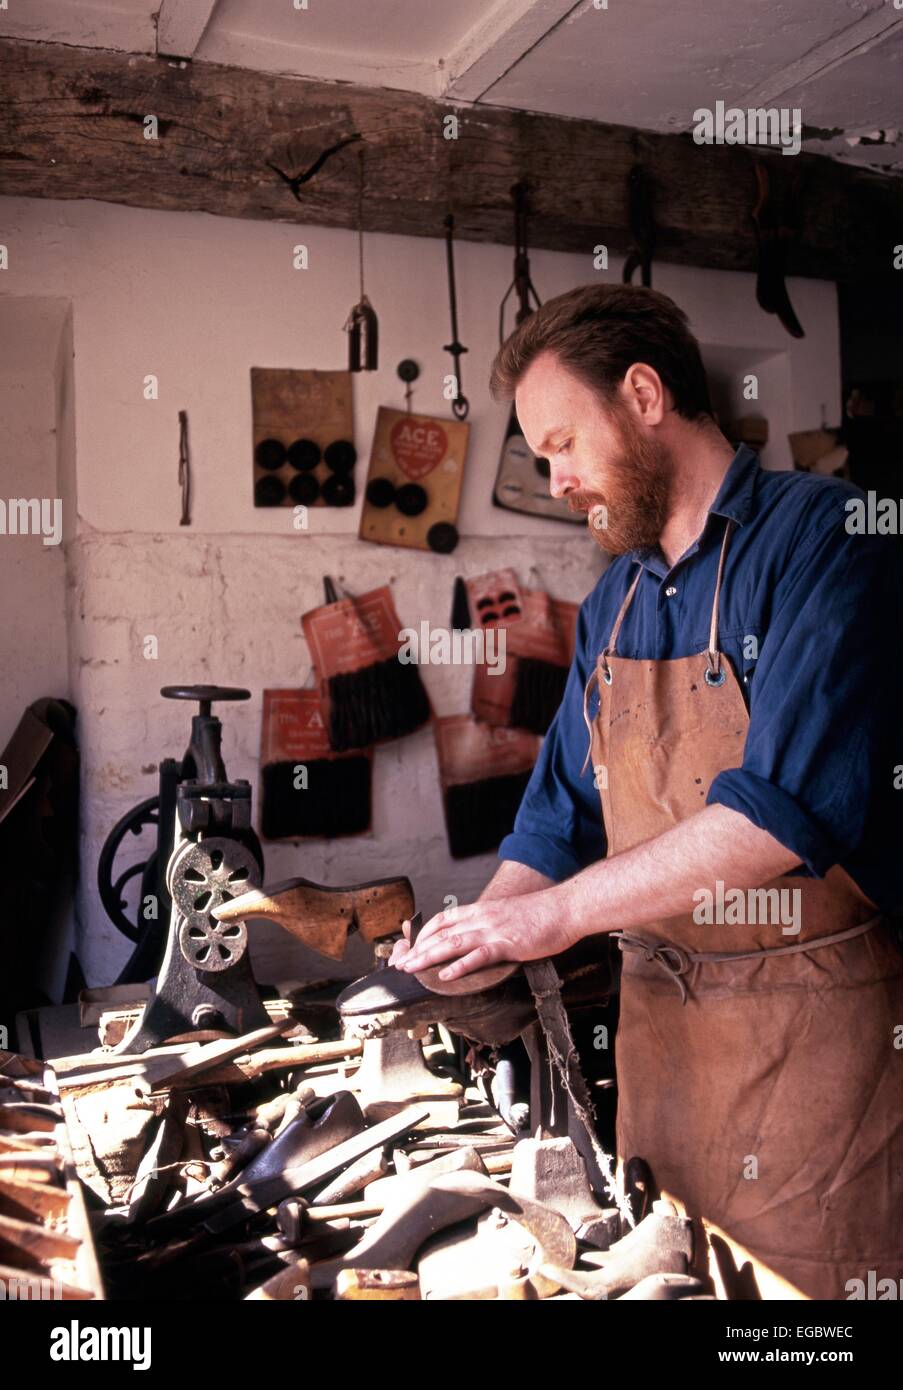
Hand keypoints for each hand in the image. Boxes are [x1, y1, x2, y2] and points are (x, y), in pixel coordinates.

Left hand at [395, 889, 576, 982]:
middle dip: (418, 949)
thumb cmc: (542, 914)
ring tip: (411, 969)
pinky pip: (479, 956)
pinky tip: (445, 975)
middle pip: (442, 933)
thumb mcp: (508, 914)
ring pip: (453, 943)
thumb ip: (491, 923)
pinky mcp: (508, 943)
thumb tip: (480, 937)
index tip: (410, 947)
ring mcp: (494, 930)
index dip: (423, 934)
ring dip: (428, 957)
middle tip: (400, 964)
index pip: (444, 919)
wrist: (565, 907)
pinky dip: (460, 966)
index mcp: (482, 910)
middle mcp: (483, 918)